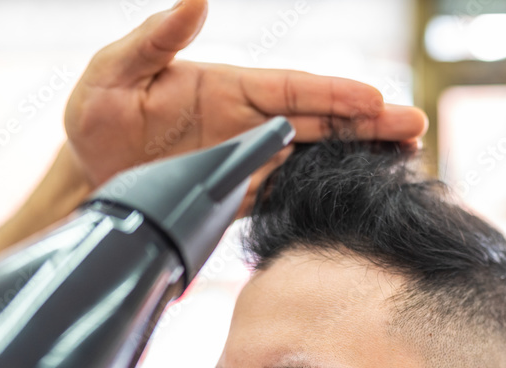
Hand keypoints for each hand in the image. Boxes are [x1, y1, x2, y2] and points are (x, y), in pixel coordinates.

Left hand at [64, 0, 426, 214]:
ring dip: (361, 153)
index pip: (293, 88)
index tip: (373, 100)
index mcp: (228, 87)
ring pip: (317, 152)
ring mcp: (252, 157)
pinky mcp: (246, 191)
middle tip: (415, 127)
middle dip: (369, 122)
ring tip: (405, 155)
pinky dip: (330, 186)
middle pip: (321, 119)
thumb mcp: (113, 71)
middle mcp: (249, 121)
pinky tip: (362, 187)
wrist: (90, 178)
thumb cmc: (97, 116)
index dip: (334, 93)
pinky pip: (295, 188)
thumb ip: (155, 38)